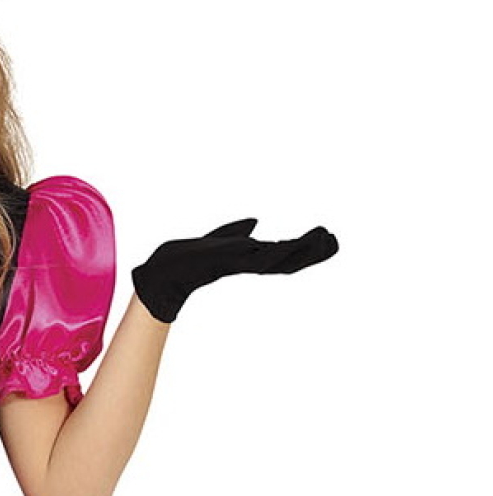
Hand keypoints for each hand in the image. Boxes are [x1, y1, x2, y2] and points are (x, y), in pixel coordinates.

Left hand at [131, 218, 338, 323]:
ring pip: (277, 260)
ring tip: (321, 241)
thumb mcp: (217, 238)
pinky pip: (255, 259)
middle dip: (311, 252)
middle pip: (287, 260)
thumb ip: (237, 232)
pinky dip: (274, 253)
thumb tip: (255, 223)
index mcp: (248, 257)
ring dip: (300, 251)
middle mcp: (247, 262)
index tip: (326, 239)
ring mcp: (239, 263)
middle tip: (335, 242)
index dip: (305, 248)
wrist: (161, 272)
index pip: (283, 254)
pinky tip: (288, 247)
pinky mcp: (227, 262)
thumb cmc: (186, 258)